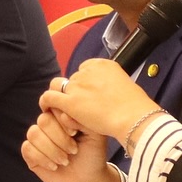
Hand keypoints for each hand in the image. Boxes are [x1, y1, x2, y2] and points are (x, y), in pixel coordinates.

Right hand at [22, 109, 121, 181]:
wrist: (87, 179)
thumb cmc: (92, 155)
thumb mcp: (95, 135)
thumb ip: (82, 121)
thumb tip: (64, 115)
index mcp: (62, 115)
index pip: (54, 106)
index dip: (61, 119)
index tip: (75, 133)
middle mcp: (47, 124)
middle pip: (43, 120)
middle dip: (60, 138)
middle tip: (74, 151)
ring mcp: (37, 138)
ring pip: (34, 134)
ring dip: (52, 150)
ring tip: (65, 160)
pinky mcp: (30, 153)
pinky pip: (27, 148)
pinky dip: (42, 158)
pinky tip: (54, 166)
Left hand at [40, 57, 158, 145]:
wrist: (134, 116)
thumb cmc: (135, 106)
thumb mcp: (126, 85)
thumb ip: (112, 84)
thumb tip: (109, 90)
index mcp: (102, 64)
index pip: (84, 70)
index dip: (84, 83)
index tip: (88, 94)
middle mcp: (87, 72)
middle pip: (73, 80)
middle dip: (75, 92)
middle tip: (80, 107)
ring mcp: (77, 86)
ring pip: (59, 87)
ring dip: (61, 97)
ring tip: (61, 108)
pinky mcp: (70, 102)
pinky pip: (50, 97)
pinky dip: (46, 102)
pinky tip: (46, 108)